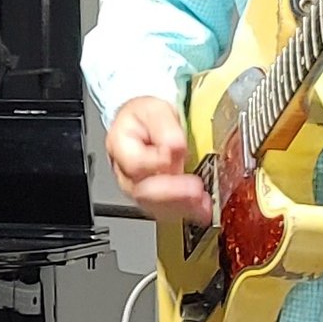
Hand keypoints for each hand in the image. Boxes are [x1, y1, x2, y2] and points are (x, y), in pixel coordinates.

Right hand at [107, 96, 212, 226]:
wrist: (147, 124)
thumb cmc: (146, 117)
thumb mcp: (155, 109)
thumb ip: (164, 127)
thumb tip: (175, 147)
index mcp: (120, 145)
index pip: (135, 163)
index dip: (157, 162)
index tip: (178, 153)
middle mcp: (124, 171)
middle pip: (141, 191)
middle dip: (172, 192)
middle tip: (195, 188)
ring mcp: (136, 187)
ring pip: (153, 206)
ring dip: (181, 206)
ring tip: (203, 202)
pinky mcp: (152, 198)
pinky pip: (165, 211)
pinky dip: (186, 212)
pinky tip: (202, 210)